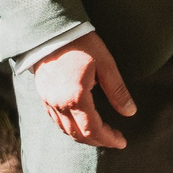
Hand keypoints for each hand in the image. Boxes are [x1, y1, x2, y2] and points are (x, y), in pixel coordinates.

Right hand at [31, 31, 135, 148]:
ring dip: (84, 136)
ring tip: (101, 134)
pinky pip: (56, 121)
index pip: (93, 130)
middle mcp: (59, 104)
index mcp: (76, 97)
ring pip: (66, 130)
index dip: (109, 139)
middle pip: (78, 135)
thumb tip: (130, 112)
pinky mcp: (43, 96)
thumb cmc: (82, 44)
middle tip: (115, 139)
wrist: (51, 31)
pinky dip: (70, 128)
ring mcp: (48, 101)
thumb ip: (117, 91)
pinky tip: (81, 123)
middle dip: (98, 141)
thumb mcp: (105, 64)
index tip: (122, 142)